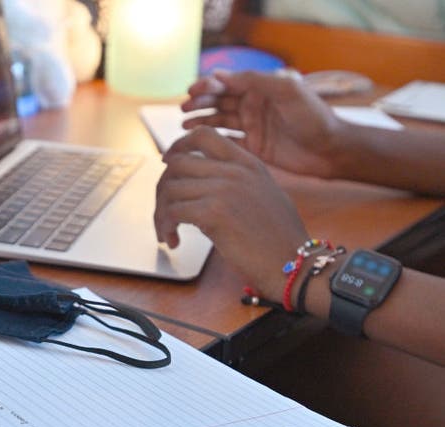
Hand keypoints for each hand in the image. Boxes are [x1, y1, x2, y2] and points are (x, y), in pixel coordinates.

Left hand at [155, 127, 309, 301]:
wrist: (295, 263)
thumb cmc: (278, 239)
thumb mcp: (262, 196)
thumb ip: (235, 183)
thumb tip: (199, 184)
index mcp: (248, 163)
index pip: (204, 135)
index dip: (178, 145)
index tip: (166, 161)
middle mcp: (235, 171)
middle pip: (177, 163)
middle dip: (162, 189)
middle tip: (163, 212)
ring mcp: (225, 189)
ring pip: (170, 189)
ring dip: (160, 213)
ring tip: (167, 233)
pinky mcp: (214, 212)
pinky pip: (172, 211)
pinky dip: (165, 227)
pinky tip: (173, 241)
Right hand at [182, 70, 346, 178]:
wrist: (331, 149)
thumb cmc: (313, 116)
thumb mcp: (287, 90)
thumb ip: (256, 80)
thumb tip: (221, 76)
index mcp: (260, 89)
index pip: (227, 83)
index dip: (208, 86)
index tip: (193, 92)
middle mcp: (253, 106)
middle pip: (219, 102)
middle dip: (199, 103)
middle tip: (183, 109)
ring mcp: (251, 127)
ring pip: (219, 122)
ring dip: (200, 122)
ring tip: (183, 126)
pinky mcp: (252, 148)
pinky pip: (226, 143)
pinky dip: (211, 142)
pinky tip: (197, 144)